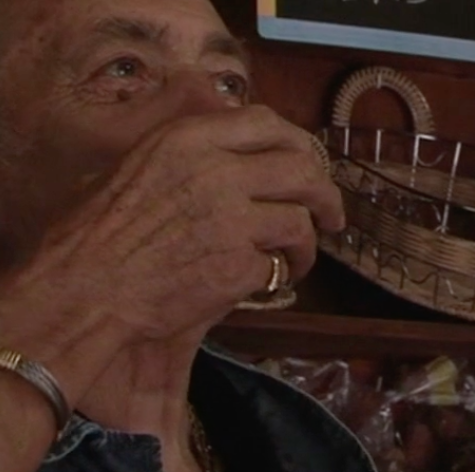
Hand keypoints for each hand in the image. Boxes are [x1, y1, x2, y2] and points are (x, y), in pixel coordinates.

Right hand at [1, 105, 343, 344]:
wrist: (86, 289)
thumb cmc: (101, 232)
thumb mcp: (142, 164)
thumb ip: (195, 151)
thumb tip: (247, 153)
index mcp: (190, 138)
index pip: (268, 124)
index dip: (298, 145)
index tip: (310, 164)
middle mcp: (217, 171)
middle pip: (302, 171)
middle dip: (326, 196)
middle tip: (332, 216)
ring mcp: (231, 219)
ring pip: (300, 222)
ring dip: (308, 244)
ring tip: (299, 259)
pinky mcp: (238, 265)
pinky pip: (278, 266)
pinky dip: (280, 276)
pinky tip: (268, 282)